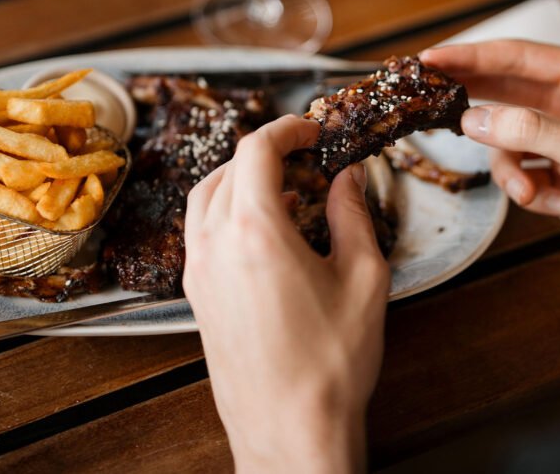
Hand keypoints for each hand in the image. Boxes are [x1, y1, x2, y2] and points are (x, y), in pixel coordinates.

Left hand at [184, 115, 389, 472]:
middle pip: (230, 168)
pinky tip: (264, 228)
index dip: (287, 128)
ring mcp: (198, 271)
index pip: (257, 149)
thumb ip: (352, 215)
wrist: (290, 431)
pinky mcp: (196, 295)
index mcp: (255, 231)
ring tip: (285, 187)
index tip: (313, 128)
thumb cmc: (331, 362)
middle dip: (268, 151)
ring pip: (206, 197)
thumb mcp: (363, 278)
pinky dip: (227, 210)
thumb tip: (348, 177)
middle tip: (308, 155)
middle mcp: (214, 244)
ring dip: (241, 178)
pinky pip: (201, 230)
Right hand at [422, 41, 559, 314]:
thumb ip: (531, 132)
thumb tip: (474, 120)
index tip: (428, 61)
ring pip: (508, 142)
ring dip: (510, 169)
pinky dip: (531, 191)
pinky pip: (522, 173)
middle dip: (476, 108)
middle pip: (506, 93)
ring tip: (529, 192)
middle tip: (432, 108)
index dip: (469, 57)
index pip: (517, 57)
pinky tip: (558, 204)